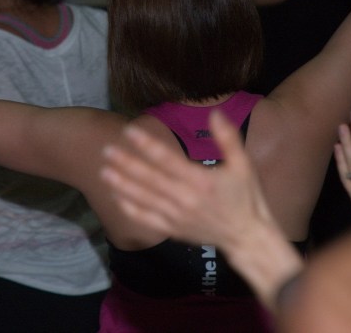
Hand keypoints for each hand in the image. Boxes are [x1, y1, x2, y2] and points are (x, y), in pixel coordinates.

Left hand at [101, 111, 274, 246]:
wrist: (246, 236)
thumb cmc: (245, 197)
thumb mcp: (243, 165)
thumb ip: (228, 139)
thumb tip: (215, 113)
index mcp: (200, 181)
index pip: (167, 160)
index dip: (146, 145)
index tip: (129, 131)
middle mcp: (184, 199)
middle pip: (149, 179)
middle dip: (126, 164)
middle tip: (107, 150)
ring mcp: (176, 216)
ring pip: (143, 199)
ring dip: (122, 184)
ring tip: (104, 171)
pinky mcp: (172, 229)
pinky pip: (145, 219)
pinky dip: (129, 208)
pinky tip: (116, 196)